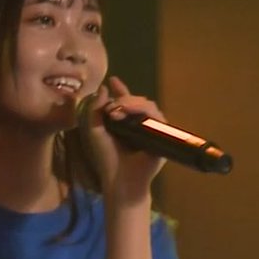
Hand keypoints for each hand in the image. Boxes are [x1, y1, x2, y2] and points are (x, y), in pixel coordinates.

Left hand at [81, 76, 166, 203]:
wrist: (121, 178)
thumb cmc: (107, 158)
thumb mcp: (96, 131)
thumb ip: (95, 110)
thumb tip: (104, 88)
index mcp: (125, 123)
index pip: (126, 102)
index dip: (121, 90)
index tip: (113, 80)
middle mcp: (140, 124)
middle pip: (138, 101)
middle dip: (124, 98)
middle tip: (111, 107)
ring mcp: (152, 129)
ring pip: (148, 105)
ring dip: (132, 103)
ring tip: (117, 110)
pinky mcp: (162, 135)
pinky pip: (158, 116)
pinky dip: (144, 112)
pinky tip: (129, 113)